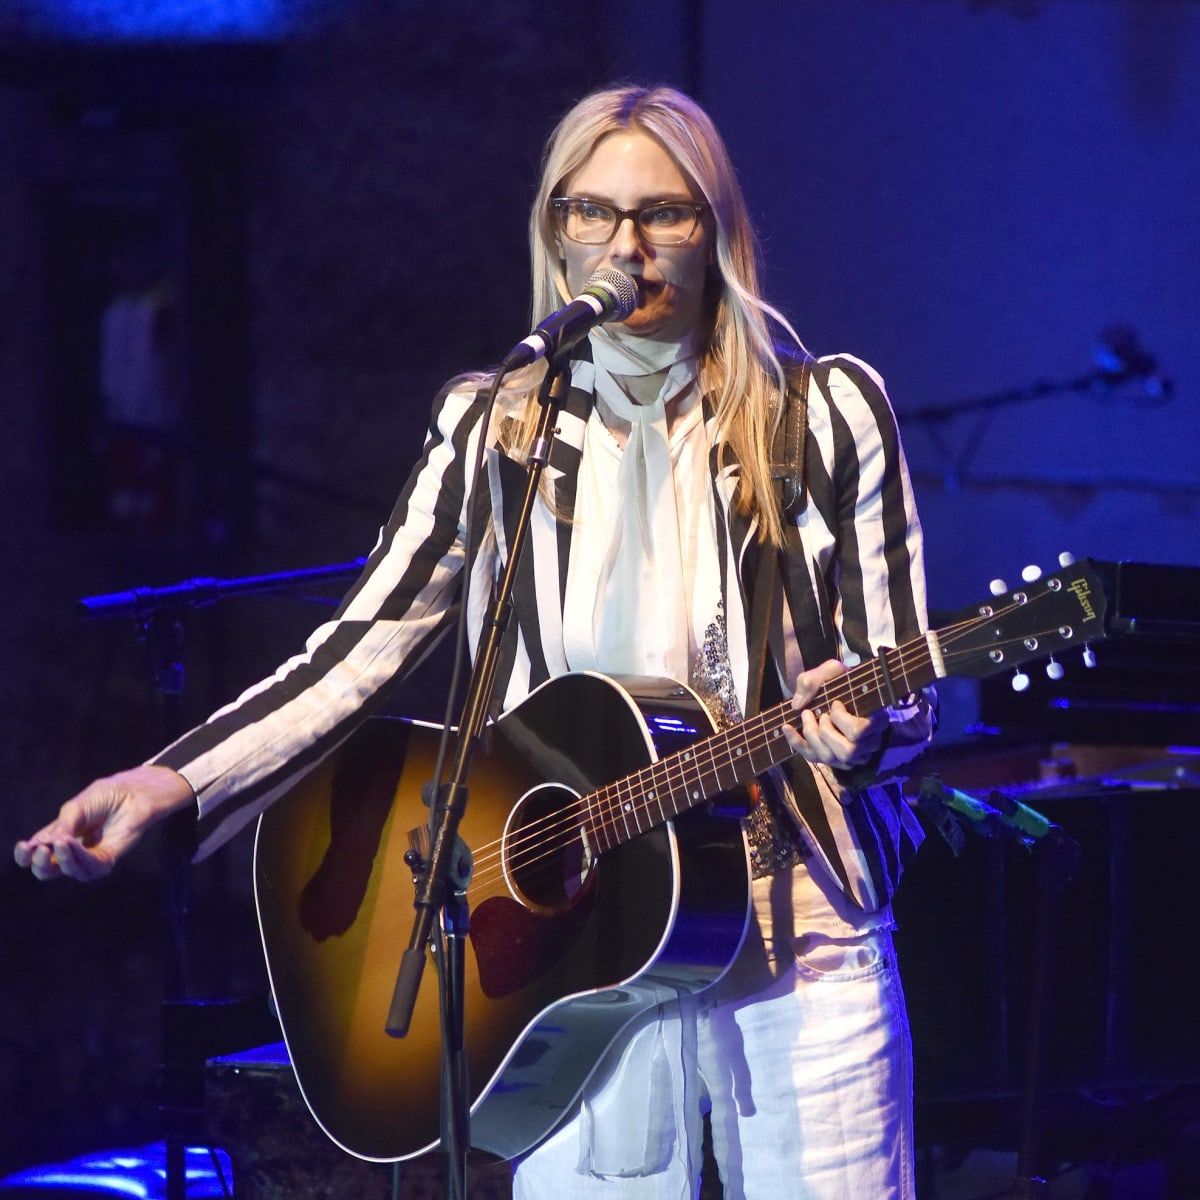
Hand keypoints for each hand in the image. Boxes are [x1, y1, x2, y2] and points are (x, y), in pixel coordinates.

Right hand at [13, 766, 195, 881]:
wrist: (136, 791)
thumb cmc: (108, 794)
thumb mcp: (77, 806)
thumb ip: (62, 824)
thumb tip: (42, 845)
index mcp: (61, 834)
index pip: (37, 853)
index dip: (25, 855)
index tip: (24, 847)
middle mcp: (74, 848)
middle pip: (49, 870)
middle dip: (40, 864)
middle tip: (41, 850)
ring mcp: (92, 855)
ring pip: (70, 871)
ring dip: (61, 860)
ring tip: (59, 844)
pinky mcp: (109, 858)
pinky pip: (91, 868)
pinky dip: (79, 858)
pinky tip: (73, 845)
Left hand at [784, 659, 888, 770]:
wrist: (835, 691)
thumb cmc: (839, 683)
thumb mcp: (831, 671)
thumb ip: (815, 680)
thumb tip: (798, 704)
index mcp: (876, 721)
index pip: (861, 730)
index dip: (842, 719)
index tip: (835, 703)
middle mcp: (867, 743)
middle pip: (847, 750)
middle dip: (826, 731)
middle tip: (821, 713)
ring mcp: (850, 756)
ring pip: (831, 757)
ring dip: (812, 735)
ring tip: (807, 716)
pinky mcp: (832, 759)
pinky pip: (813, 758)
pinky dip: (796, 742)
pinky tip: (787, 727)